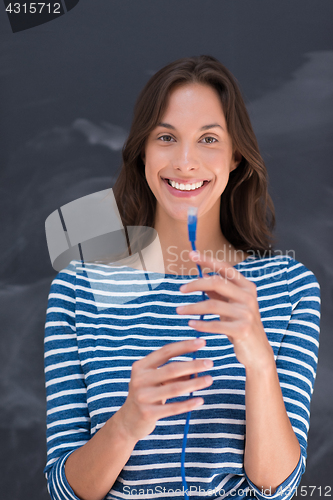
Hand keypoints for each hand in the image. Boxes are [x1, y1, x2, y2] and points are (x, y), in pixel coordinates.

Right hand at [117, 338, 212, 441]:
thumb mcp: (155, 380)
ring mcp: (142, 396)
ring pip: (175, 388)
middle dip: (193, 365)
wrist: (128, 421)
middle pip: (172, 369)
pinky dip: (188, 404)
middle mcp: (139, 379)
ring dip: (195, 383)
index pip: (166, 352)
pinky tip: (200, 400)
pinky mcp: (147, 413)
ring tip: (210, 379)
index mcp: (141, 366)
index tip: (202, 342)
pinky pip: (173, 408)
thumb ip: (173, 373)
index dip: (185, 346)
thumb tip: (197, 368)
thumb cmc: (147, 394)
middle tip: (210, 363)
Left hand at [176, 251, 273, 369]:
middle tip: (180, 289)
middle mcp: (248, 297)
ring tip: (179, 311)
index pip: (225, 268)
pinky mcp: (242, 329)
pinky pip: (216, 324)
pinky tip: (191, 324)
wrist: (258, 351)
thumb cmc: (241, 325)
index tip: (191, 254)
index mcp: (247, 287)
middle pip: (216, 282)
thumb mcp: (232, 305)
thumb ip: (220, 291)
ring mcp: (246, 313)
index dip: (207, 260)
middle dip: (195, 284)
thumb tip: (203, 275)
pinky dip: (201, 324)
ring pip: (212, 305)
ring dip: (192, 307)